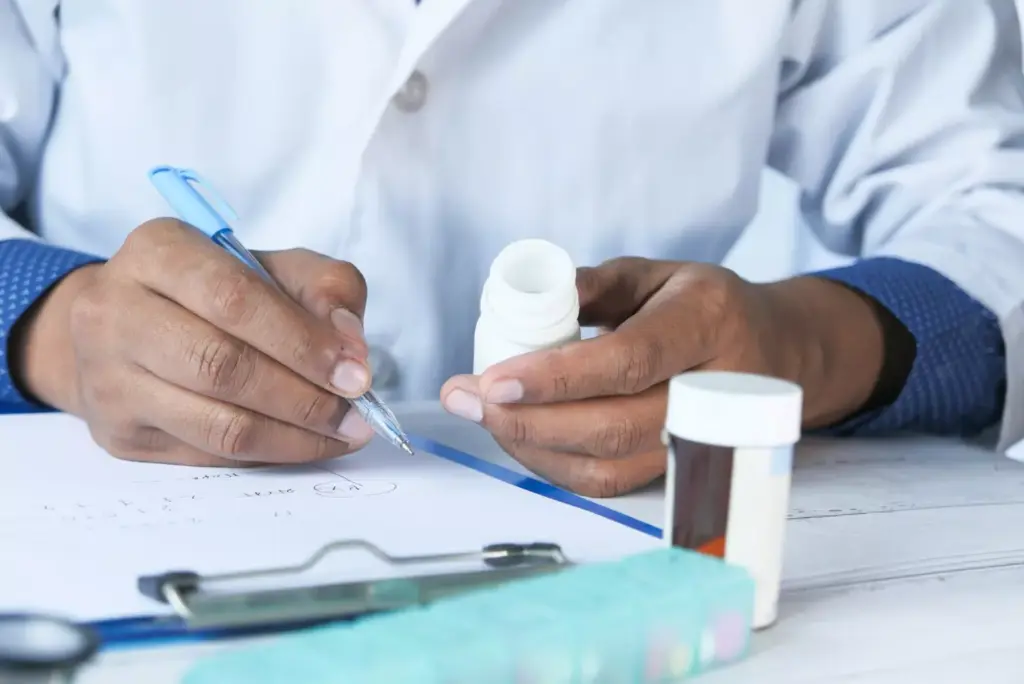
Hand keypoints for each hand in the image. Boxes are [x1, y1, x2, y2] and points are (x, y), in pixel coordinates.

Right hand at [14, 219, 375, 465]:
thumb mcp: (273, 266)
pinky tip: (307, 444)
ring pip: (216, 424)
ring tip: (343, 434)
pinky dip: (270, 454)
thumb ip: (324, 288)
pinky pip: (208, 455)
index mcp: (158, 251)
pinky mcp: (120, 433)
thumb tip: (350, 346)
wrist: (125, 327)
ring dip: (294, 437)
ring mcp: (110, 379)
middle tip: (356, 414)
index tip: (355, 373)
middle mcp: (118, 311)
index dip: (302, 341)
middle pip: (222, 366)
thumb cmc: (214, 291)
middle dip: (304, 397)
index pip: (234, 299)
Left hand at [441, 258, 884, 496]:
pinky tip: (519, 435)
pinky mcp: (680, 470)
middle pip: (611, 427)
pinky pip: (609, 483)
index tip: (493, 380)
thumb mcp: (655, 274)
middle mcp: (714, 390)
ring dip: (530, 447)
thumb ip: (591, 286)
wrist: (777, 353)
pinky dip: (553, 465)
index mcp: (707, 322)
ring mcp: (702, 442)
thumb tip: (520, 304)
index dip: (557, 378)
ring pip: (605, 466)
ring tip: (482, 415)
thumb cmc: (702, 306)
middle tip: (464, 399)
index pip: (628, 361)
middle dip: (525, 421)